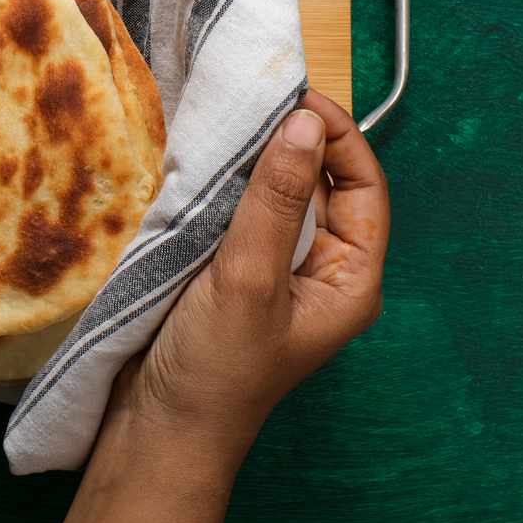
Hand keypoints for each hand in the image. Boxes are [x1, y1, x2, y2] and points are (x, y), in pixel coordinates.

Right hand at [62, 90, 388, 522]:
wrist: (158, 426)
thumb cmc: (217, 366)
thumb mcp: (249, 277)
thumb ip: (276, 199)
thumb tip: (304, 120)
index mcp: (351, 278)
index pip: (364, 185)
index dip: (338, 136)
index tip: (297, 96)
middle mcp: (322, 268)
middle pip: (325, 182)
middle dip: (297, 139)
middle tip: (256, 99)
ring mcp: (277, 268)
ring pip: (281, 192)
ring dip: (260, 157)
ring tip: (230, 120)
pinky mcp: (234, 267)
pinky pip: (244, 209)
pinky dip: (231, 181)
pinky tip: (208, 159)